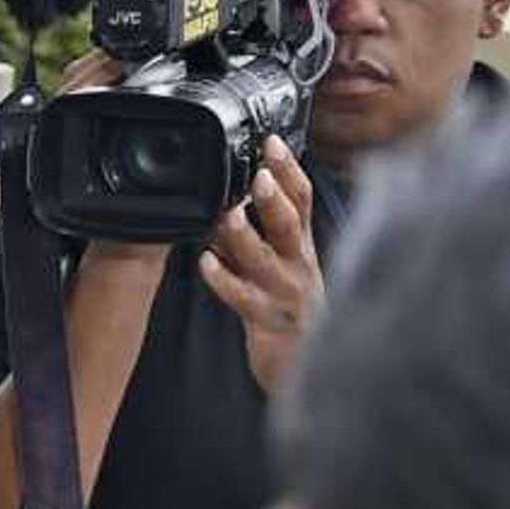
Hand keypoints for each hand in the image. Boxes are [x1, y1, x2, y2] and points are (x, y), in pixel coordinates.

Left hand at [195, 139, 321, 394]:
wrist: (303, 365)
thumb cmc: (285, 309)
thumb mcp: (280, 265)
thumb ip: (260, 234)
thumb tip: (232, 200)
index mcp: (301, 247)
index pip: (303, 200)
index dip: (290, 170)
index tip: (272, 143)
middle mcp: (298, 265)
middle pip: (292, 223)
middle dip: (276, 197)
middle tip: (259, 174)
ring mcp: (285, 293)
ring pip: (266, 260)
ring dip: (246, 236)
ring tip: (228, 216)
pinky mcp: (269, 321)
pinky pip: (243, 299)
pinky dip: (224, 280)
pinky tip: (206, 264)